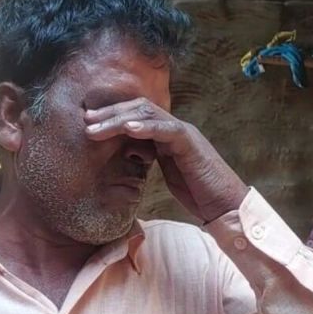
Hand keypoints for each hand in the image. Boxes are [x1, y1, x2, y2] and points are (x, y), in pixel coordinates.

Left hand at [85, 97, 247, 221]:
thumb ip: (149, 159)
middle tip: (85, 121)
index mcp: (166, 135)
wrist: (226, 204)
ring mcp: (184, 134)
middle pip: (138, 109)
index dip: (111, 117)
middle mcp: (174, 129)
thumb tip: (126, 155)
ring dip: (119, 120)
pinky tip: (128, 128)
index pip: (135, 116)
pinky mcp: (191, 144)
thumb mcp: (166, 172)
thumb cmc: (198, 192)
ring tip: (96, 128)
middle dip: (110, 114)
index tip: (88, 124)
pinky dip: (147, 127)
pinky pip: (167, 130)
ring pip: (148, 115)